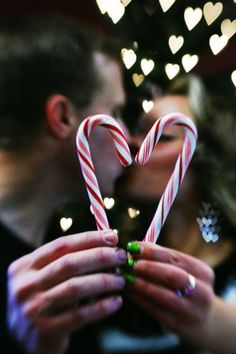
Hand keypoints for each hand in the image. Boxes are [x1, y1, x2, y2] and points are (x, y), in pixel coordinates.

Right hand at [7, 230, 126, 353]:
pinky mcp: (46, 330)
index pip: (61, 245)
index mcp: (24, 266)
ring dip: (104, 281)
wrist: (25, 340)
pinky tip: (116, 302)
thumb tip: (106, 243)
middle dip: (100, 257)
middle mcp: (25, 285)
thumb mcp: (43, 277)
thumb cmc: (42, 300)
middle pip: (69, 263)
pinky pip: (80, 315)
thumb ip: (65, 261)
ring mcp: (34, 308)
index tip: (112, 237)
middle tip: (121, 257)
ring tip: (121, 280)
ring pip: (76, 287)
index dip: (89, 238)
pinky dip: (102, 307)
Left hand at [124, 242, 214, 341]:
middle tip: (129, 263)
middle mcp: (201, 292)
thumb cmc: (186, 287)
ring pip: (162, 295)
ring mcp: (191, 311)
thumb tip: (136, 246)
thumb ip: (163, 258)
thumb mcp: (183, 271)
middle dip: (148, 268)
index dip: (152, 251)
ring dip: (140, 284)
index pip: (175, 257)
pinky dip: (139, 298)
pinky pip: (154, 309)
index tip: (133, 247)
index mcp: (203, 272)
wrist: (203, 321)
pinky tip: (129, 291)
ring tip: (126, 277)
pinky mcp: (177, 325)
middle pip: (172, 276)